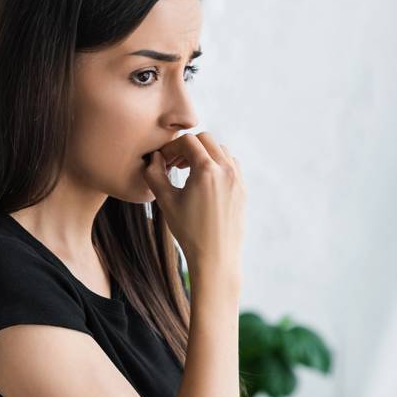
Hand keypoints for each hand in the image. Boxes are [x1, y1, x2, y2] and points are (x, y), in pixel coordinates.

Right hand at [139, 131, 245, 270]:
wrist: (216, 257)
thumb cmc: (188, 231)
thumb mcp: (165, 201)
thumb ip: (154, 174)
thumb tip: (154, 158)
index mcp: (206, 170)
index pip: (187, 141)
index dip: (171, 148)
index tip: (163, 161)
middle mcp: (226, 169)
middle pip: (206, 139)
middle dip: (188, 146)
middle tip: (175, 163)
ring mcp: (237, 178)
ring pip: (221, 149)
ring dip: (204, 153)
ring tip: (189, 171)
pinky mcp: (243, 188)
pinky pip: (231, 164)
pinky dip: (218, 164)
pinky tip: (205, 181)